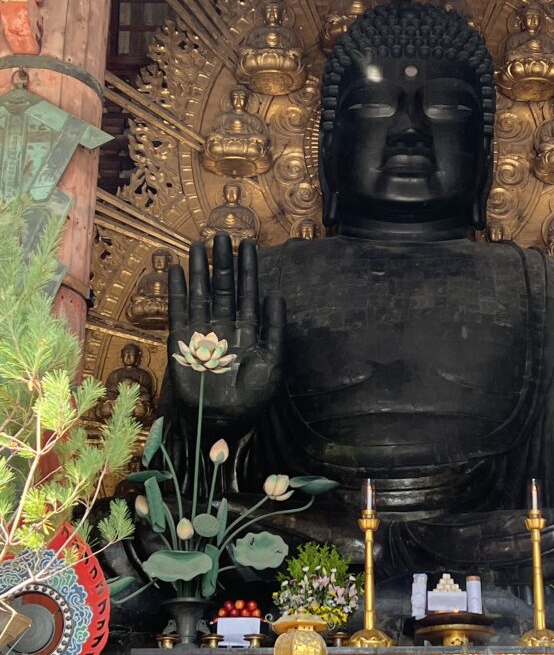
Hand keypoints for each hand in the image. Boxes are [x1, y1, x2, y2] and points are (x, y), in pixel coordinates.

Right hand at [168, 233, 284, 422]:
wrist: (222, 420)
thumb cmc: (251, 397)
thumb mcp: (272, 362)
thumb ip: (274, 329)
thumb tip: (275, 294)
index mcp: (248, 331)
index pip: (248, 293)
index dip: (248, 270)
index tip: (249, 245)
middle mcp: (225, 327)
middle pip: (224, 288)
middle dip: (224, 262)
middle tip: (223, 234)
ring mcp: (202, 332)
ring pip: (201, 294)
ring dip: (200, 270)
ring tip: (199, 244)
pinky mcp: (181, 341)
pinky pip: (179, 311)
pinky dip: (177, 291)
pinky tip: (177, 271)